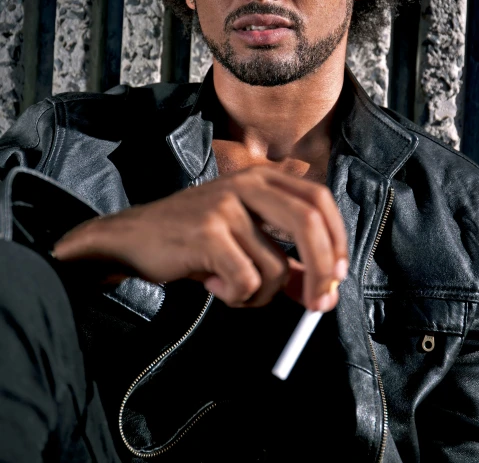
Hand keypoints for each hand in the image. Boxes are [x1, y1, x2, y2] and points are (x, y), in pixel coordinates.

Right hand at [53, 166, 348, 310]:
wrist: (133, 238)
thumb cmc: (194, 241)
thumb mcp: (244, 242)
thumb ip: (285, 262)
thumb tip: (324, 294)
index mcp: (262, 178)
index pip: (319, 199)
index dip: (338, 238)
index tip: (340, 274)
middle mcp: (248, 182)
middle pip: (310, 223)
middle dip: (323, 271)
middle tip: (318, 306)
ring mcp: (227, 205)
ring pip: (276, 266)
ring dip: (261, 295)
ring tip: (231, 287)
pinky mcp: (208, 231)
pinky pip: (247, 280)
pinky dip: (236, 296)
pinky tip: (212, 284)